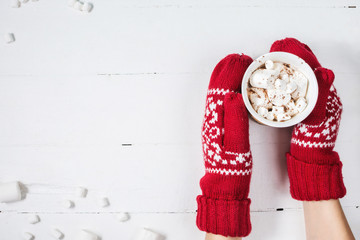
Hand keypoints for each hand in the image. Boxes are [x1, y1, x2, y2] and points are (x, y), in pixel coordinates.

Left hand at [196, 54, 252, 236]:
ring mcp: (212, 121)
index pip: (222, 89)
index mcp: (215, 120)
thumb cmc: (231, 168)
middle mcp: (211, 117)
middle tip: (240, 57)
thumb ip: (235, 121)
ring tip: (235, 64)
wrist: (222, 184)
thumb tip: (232, 95)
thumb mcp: (237, 147)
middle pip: (216, 87)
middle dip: (227, 69)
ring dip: (225, 77)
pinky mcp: (215, 126)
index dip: (232, 72)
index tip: (243, 60)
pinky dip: (225, 88)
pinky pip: (219, 101)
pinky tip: (232, 86)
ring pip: (216, 92)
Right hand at [270, 38, 345, 199]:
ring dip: (291, 63)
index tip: (284, 44)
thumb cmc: (314, 140)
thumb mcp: (317, 118)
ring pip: (302, 75)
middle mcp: (321, 94)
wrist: (311, 157)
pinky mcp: (304, 106)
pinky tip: (279, 75)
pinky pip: (296, 85)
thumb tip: (325, 70)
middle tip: (279, 46)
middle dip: (294, 54)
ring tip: (279, 55)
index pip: (313, 66)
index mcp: (326, 94)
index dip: (299, 53)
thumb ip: (321, 94)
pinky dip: (287, 76)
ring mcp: (312, 100)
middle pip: (308, 67)